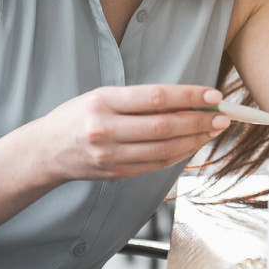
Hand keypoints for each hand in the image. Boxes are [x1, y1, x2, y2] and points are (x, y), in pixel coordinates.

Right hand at [34, 85, 229, 182]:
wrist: (45, 152)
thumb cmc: (78, 116)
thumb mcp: (103, 96)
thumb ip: (142, 99)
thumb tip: (188, 100)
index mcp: (103, 102)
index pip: (155, 98)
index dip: (189, 96)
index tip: (213, 95)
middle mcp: (106, 129)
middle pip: (164, 126)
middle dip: (199, 121)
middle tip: (223, 116)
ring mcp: (111, 155)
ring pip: (164, 148)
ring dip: (195, 139)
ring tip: (213, 130)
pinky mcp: (116, 173)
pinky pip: (156, 164)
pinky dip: (179, 154)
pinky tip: (193, 144)